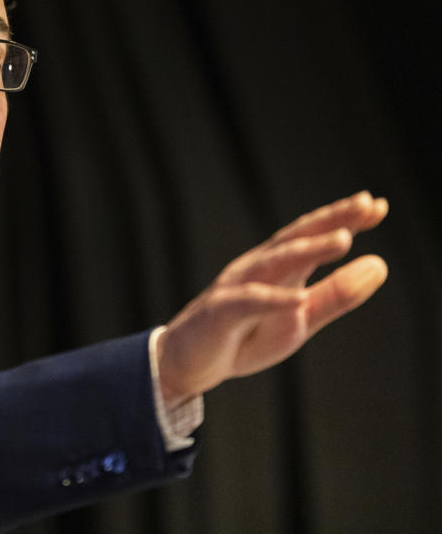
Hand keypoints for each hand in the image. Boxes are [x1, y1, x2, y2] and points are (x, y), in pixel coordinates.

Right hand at [157, 191, 388, 407]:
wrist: (186, 363)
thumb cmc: (243, 338)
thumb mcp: (299, 320)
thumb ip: (336, 295)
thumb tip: (379, 265)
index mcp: (278, 268)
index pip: (312, 237)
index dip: (343, 219)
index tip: (377, 205)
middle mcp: (257, 269)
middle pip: (295, 238)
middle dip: (330, 220)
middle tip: (366, 204)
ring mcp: (236, 287)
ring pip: (274, 263)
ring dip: (308, 250)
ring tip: (343, 239)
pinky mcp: (219, 313)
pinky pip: (247, 303)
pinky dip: (273, 300)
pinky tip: (298, 301)